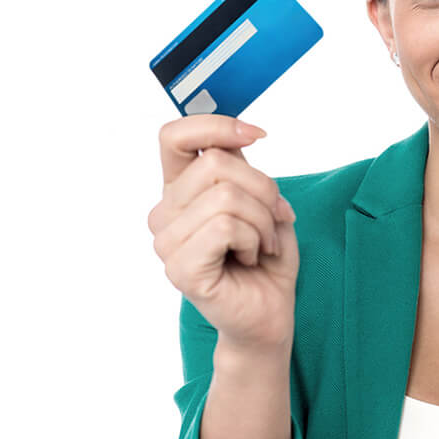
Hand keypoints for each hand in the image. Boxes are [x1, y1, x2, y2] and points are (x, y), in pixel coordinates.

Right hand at [148, 115, 299, 350]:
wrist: (268, 313)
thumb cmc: (265, 257)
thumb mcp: (261, 201)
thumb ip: (241, 168)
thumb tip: (239, 137)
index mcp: (180, 190)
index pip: (174, 136)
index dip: (216, 125)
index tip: (257, 135)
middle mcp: (165, 213)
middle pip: (216, 162)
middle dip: (263, 188)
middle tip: (273, 219)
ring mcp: (167, 242)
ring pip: (226, 195)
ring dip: (262, 220)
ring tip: (262, 244)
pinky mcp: (180, 268)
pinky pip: (226, 227)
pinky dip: (254, 239)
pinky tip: (250, 258)